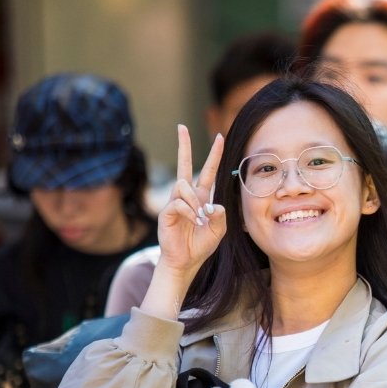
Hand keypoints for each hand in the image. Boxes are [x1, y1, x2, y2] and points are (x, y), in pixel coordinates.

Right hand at [157, 125, 226, 277]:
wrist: (186, 261)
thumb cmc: (201, 245)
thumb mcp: (219, 230)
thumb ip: (220, 216)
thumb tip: (212, 204)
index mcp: (201, 197)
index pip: (208, 171)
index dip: (214, 155)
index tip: (220, 137)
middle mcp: (186, 196)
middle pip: (184, 165)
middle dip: (184, 145)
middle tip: (182, 127)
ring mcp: (174, 202)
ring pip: (184, 186)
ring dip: (195, 202)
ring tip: (200, 219)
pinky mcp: (166, 212)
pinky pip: (179, 203)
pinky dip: (190, 212)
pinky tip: (193, 221)